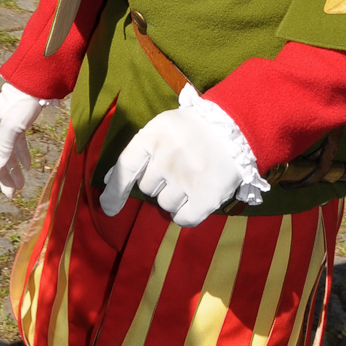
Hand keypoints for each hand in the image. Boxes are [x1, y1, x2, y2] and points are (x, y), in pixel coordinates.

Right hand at [0, 82, 43, 197]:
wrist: (34, 84)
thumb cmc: (20, 104)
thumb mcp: (12, 128)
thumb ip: (4, 149)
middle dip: (3, 179)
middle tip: (11, 195)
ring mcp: (6, 130)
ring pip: (7, 156)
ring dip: (13, 171)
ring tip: (21, 186)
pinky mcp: (18, 126)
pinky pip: (17, 146)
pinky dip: (22, 157)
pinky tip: (28, 167)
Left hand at [99, 107, 242, 227]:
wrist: (238, 126)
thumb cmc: (194, 128)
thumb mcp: (163, 128)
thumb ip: (137, 153)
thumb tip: (107, 182)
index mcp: (153, 136)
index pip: (125, 168)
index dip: (114, 191)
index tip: (108, 208)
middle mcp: (167, 157)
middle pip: (147, 189)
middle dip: (158, 182)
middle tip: (178, 167)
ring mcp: (188, 178)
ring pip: (164, 205)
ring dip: (174, 197)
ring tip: (191, 177)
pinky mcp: (208, 196)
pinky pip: (183, 219)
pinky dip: (187, 213)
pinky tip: (197, 197)